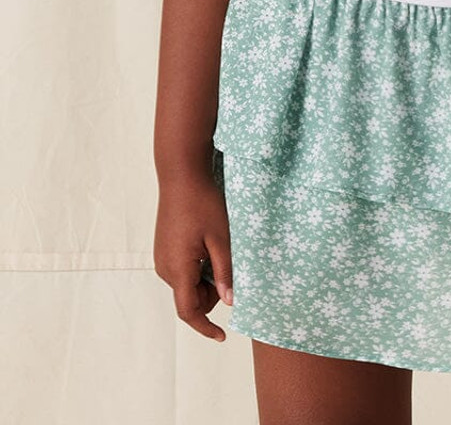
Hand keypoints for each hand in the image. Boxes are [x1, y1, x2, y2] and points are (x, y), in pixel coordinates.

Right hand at [153, 166, 233, 341]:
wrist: (181, 175)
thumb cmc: (202, 203)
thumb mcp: (220, 238)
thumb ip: (224, 272)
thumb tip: (229, 301)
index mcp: (177, 268)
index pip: (188, 311)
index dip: (205, 326)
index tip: (222, 335)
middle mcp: (164, 267)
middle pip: (190, 298)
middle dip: (211, 293)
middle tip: (227, 265)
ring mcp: (161, 258)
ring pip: (186, 284)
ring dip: (205, 279)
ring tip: (217, 249)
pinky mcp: (164, 248)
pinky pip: (181, 270)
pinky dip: (197, 268)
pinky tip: (207, 245)